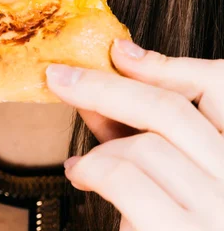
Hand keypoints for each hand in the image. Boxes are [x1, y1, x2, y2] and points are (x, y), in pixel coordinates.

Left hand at [46, 40, 223, 230]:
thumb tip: (98, 96)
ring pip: (145, 144)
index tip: (119, 52)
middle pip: (171, 110)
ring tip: (80, 165)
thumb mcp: (167, 182)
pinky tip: (80, 174)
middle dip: (105, 86)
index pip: (223, 90)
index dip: (169, 66)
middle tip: (59, 76)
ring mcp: (221, 214)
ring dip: (99, 148)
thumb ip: (145, 141)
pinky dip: (93, 170)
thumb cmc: (169, 227)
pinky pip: (125, 177)